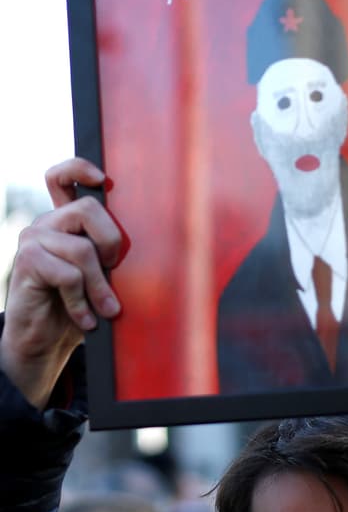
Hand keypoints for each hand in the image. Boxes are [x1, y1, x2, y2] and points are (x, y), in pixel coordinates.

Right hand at [0, 158, 124, 408]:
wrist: (43, 343)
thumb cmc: (77, 307)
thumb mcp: (101, 276)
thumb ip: (110, 255)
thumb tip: (155, 244)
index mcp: (64, 222)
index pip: (62, 177)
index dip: (79, 168)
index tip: (102, 179)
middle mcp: (46, 225)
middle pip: (87, 209)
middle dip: (111, 242)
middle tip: (114, 270)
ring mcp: (33, 241)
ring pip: (82, 249)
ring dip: (100, 285)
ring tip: (106, 309)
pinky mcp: (27, 264)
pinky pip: (68, 275)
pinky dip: (82, 301)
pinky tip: (85, 319)